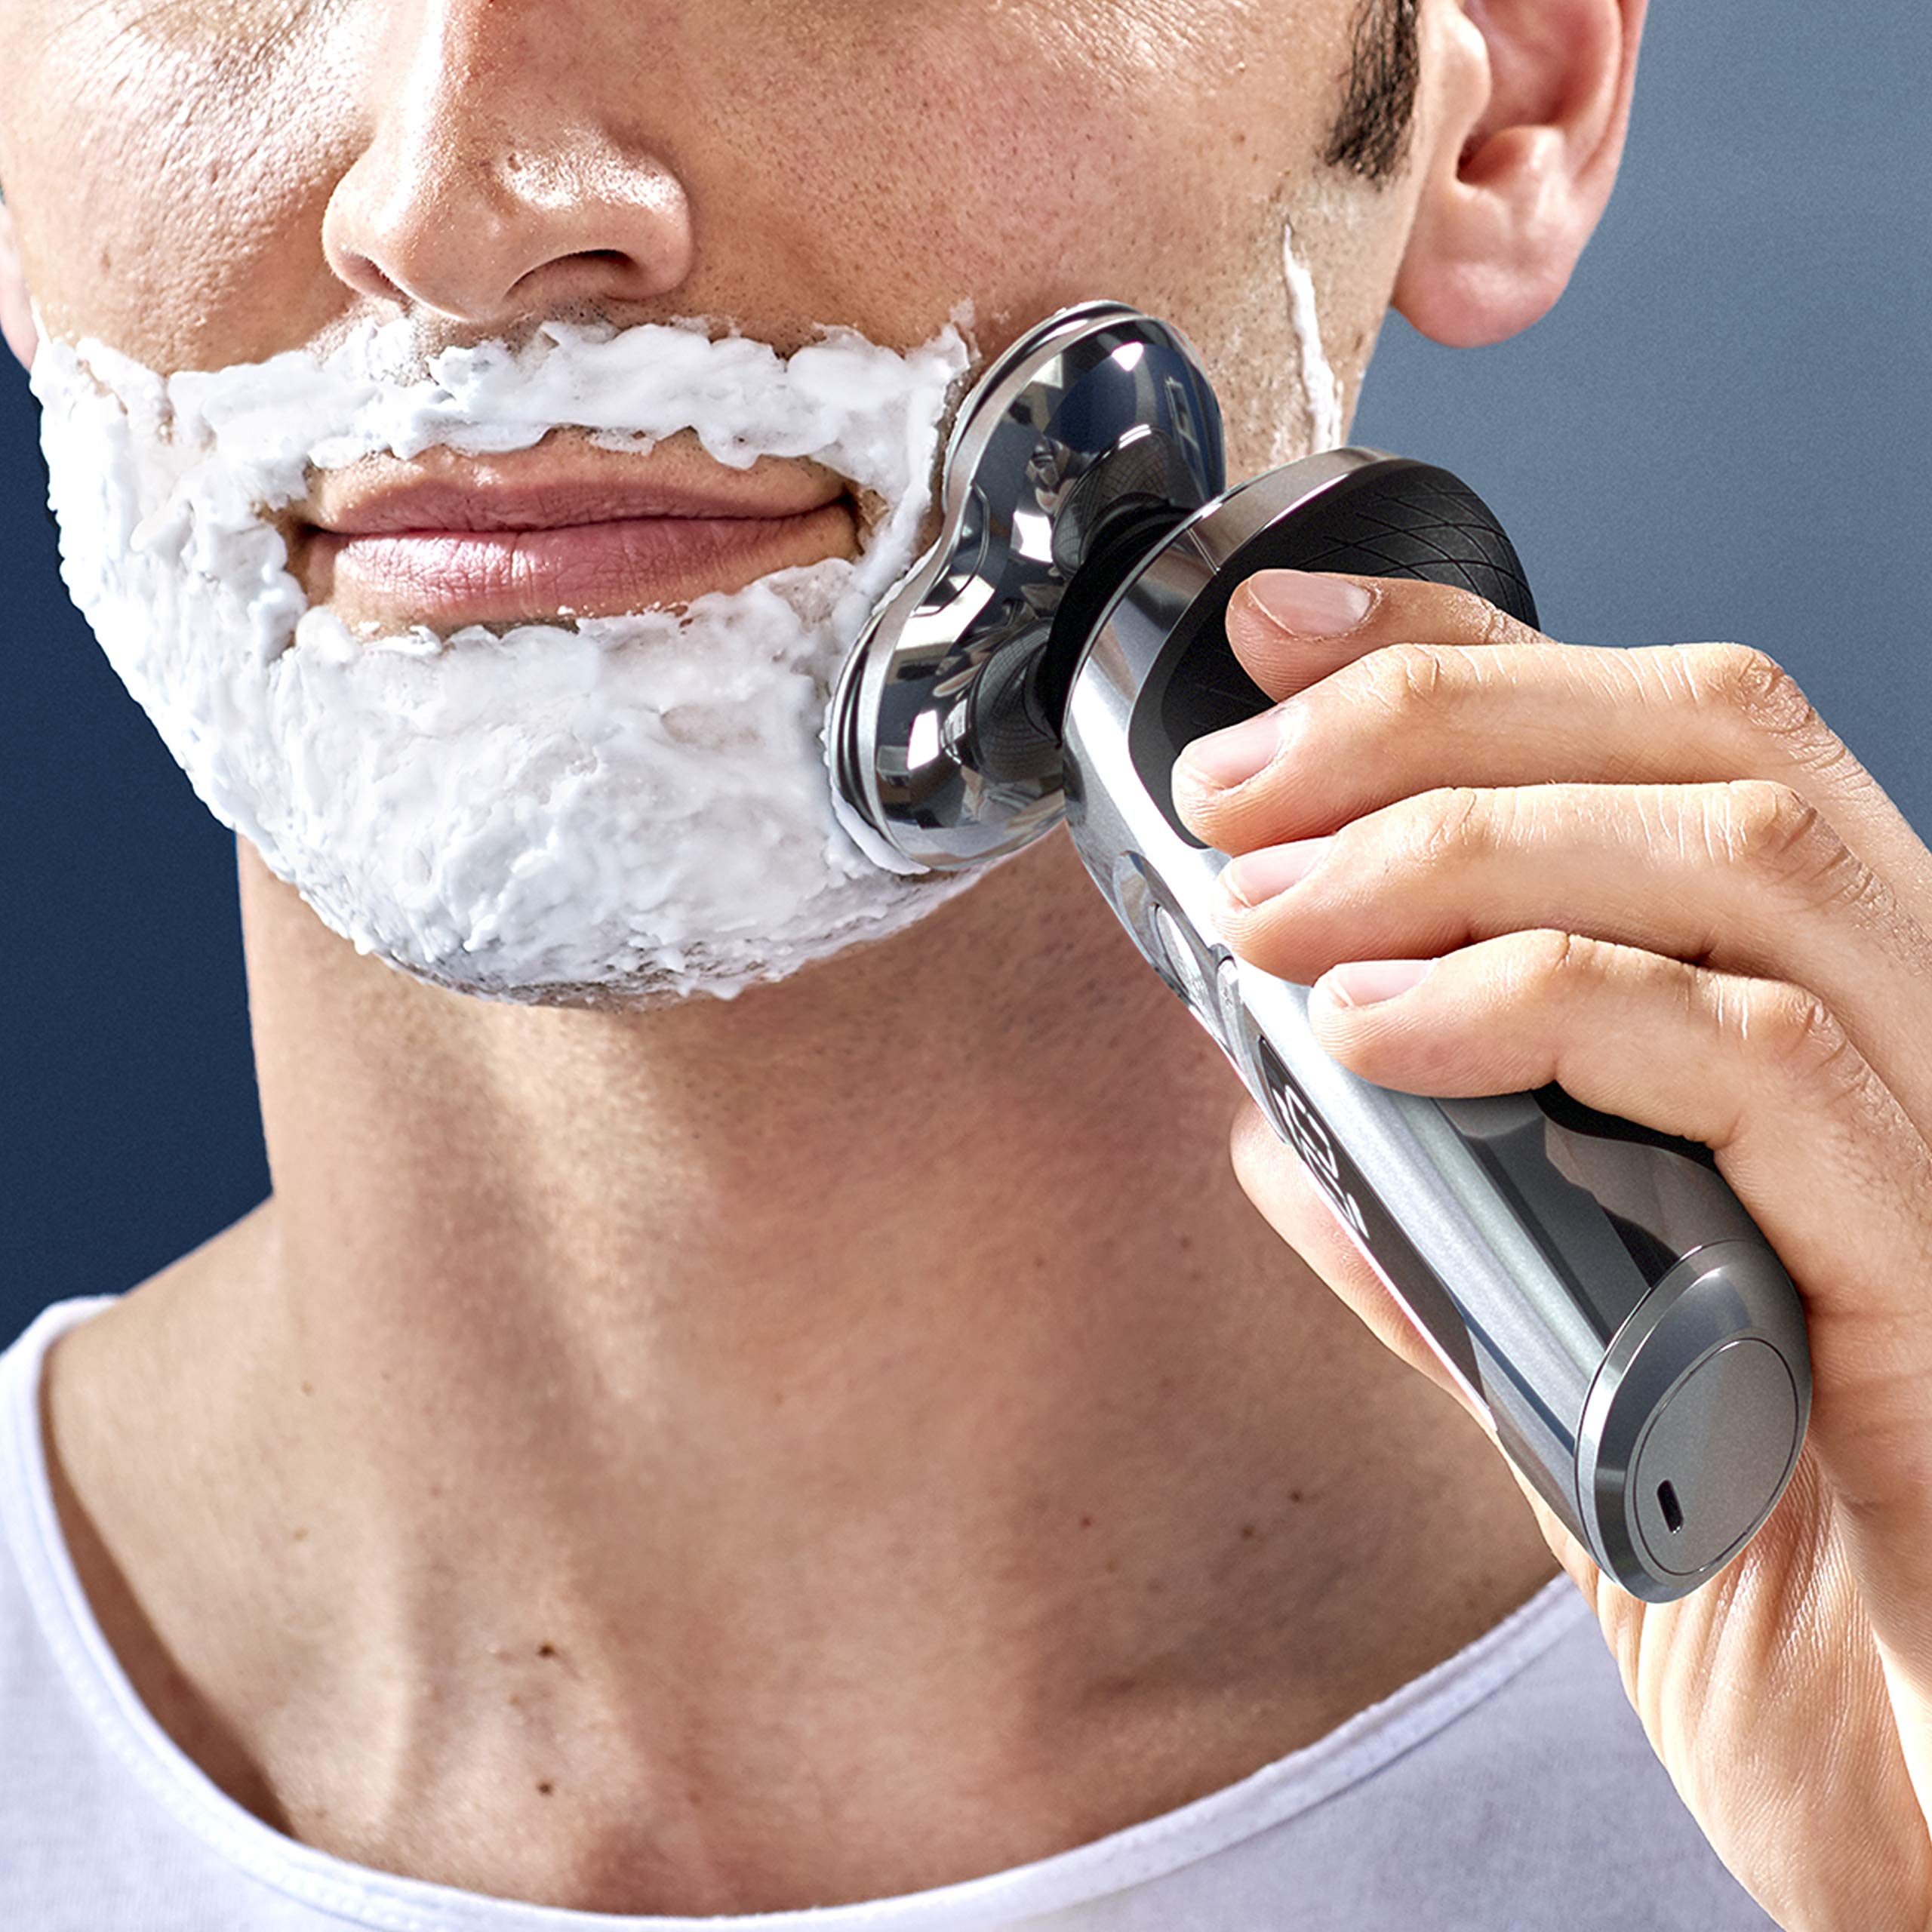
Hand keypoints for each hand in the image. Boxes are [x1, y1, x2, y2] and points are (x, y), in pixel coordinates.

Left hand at [1172, 567, 1931, 1931]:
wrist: (1927, 1799)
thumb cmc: (1769, 1576)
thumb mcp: (1558, 1369)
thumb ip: (1435, 1240)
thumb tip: (1272, 1130)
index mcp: (1818, 1030)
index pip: (1672, 744)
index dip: (1474, 655)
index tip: (1281, 642)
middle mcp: (1908, 1038)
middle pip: (1713, 746)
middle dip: (1442, 724)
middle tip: (1241, 787)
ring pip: (1741, 867)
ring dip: (1465, 853)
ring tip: (1278, 913)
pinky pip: (1759, 1070)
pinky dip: (1548, 1015)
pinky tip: (1377, 1036)